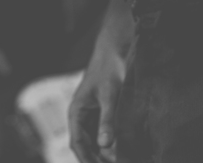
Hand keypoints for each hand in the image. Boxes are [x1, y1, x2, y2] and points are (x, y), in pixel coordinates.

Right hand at [68, 0, 131, 162]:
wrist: (115, 50)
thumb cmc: (109, 69)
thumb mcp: (110, 95)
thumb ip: (108, 120)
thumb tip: (105, 145)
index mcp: (76, 112)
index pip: (78, 143)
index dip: (88, 160)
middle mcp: (82, 116)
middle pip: (87, 146)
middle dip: (98, 159)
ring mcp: (93, 116)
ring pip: (96, 142)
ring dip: (107, 154)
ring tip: (125, 159)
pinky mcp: (104, 114)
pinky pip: (105, 134)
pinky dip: (114, 145)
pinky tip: (125, 151)